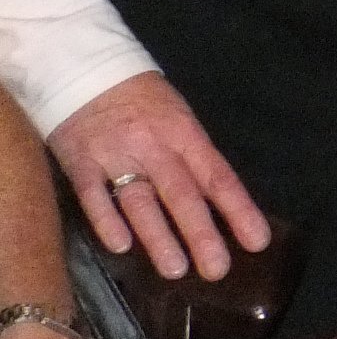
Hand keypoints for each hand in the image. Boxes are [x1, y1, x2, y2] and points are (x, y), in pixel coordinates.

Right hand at [45, 74, 271, 280]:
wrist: (84, 68)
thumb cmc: (142, 100)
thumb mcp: (178, 119)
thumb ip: (194, 159)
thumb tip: (218, 203)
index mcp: (185, 135)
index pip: (218, 177)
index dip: (239, 210)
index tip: (256, 241)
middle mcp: (153, 147)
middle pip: (181, 194)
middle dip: (201, 234)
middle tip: (217, 269)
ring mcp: (115, 155)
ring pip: (139, 201)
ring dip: (158, 237)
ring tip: (175, 270)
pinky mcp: (79, 161)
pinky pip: (93, 194)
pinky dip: (107, 221)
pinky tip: (121, 246)